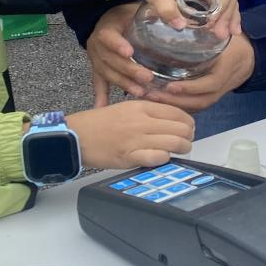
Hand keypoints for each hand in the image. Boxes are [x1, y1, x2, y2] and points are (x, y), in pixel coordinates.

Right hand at [68, 100, 194, 168]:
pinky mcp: (130, 156)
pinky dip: (165, 158)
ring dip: (182, 148)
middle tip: (187, 141)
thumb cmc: (100, 123)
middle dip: (188, 136)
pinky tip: (164, 158)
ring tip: (181, 150)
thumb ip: (147, 112)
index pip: (177, 112)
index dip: (188, 122)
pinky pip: (158, 157)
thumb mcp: (125, 108)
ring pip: (174, 143)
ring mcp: (136, 139)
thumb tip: (171, 120)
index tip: (189, 128)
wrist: (76, 136)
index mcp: (141, 107)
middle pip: (180, 128)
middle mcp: (142, 121)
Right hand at [87, 3, 156, 105]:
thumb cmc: (126, 14)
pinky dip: (101, 97)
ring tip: (140, 92)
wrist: (107, 20)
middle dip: (128, 70)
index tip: (129, 52)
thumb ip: (154, 12)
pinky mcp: (97, 70)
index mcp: (107, 28)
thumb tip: (178, 21)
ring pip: (107, 74)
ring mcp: (96, 60)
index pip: (109, 36)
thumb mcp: (136, 9)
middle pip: (110, 60)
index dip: (117, 45)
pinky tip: (102, 109)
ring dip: (123, 83)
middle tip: (147, 77)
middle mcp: (97, 45)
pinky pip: (99, 84)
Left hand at [143, 0, 240, 36]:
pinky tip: (227, 28)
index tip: (212, 23)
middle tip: (222, 35)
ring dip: (230, 17)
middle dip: (228, 17)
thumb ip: (167, 9)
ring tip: (232, 34)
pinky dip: (226, 15)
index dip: (222, 8)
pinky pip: (222, 3)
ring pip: (228, 1)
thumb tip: (180, 27)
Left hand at [146, 34, 255, 113]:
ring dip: (174, 106)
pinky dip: (179, 107)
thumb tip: (178, 20)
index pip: (209, 84)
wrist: (248, 57)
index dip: (190, 87)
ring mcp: (216, 94)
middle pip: (199, 101)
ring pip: (197, 106)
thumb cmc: (232, 42)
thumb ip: (207, 30)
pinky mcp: (210, 97)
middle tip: (151, 95)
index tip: (170, 86)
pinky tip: (161, 102)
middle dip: (175, 101)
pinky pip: (196, 106)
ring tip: (151, 99)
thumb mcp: (223, 34)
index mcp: (226, 69)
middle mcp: (221, 86)